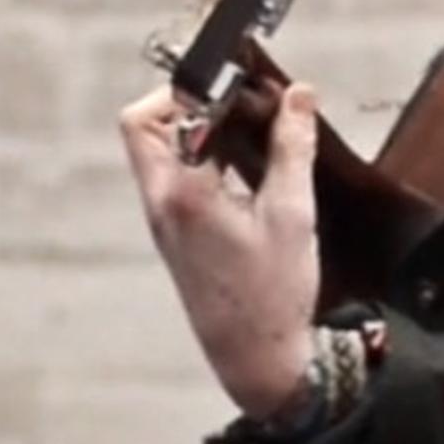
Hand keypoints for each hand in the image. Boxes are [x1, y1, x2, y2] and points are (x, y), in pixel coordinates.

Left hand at [118, 80, 323, 420]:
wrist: (256, 359)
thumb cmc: (273, 294)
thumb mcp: (292, 214)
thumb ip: (293, 148)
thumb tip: (298, 95)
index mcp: (182, 193)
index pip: (162, 113)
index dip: (201, 87)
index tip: (246, 84)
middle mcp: (161, 203)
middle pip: (145, 126)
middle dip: (189, 102)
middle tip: (240, 102)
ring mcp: (164, 220)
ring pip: (160, 151)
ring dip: (199, 130)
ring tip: (253, 130)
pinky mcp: (177, 235)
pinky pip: (177, 177)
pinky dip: (205, 158)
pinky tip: (250, 167)